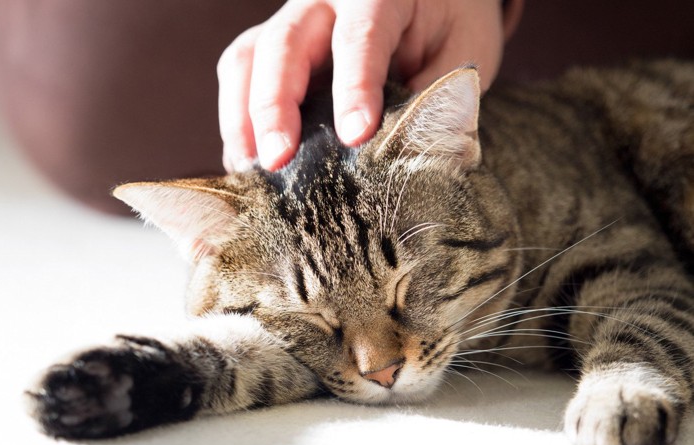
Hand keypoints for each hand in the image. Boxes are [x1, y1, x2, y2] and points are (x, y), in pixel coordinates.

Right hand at [218, 0, 513, 171]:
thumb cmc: (447, 23)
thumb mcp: (464, 50)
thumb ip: (440, 94)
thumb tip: (406, 153)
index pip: (360, 37)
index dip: (354, 87)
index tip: (355, 137)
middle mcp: (324, 1)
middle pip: (283, 44)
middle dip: (275, 106)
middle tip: (278, 161)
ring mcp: (293, 23)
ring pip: (247, 58)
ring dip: (242, 116)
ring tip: (251, 170)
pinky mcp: (277, 48)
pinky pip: (243, 77)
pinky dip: (239, 121)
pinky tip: (247, 160)